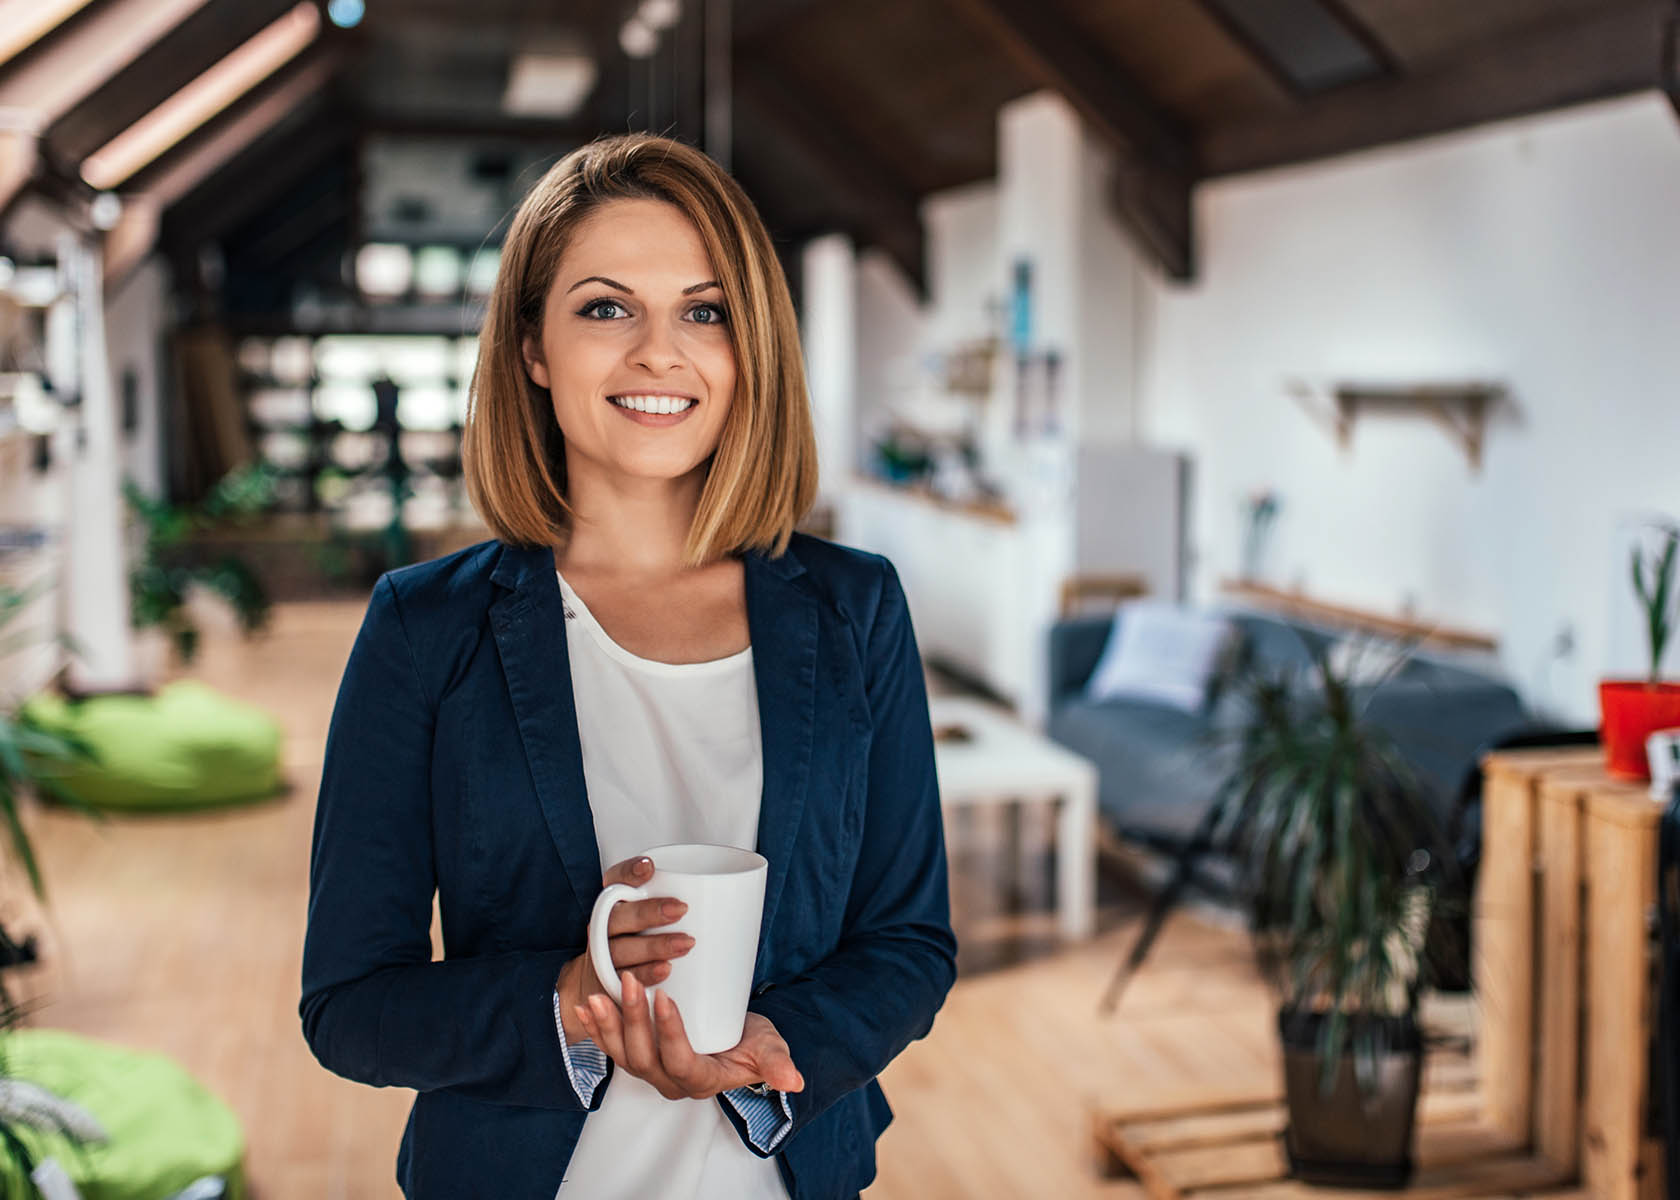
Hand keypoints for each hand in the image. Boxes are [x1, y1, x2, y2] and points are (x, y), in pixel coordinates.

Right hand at [555, 856, 691, 1041]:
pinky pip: (623, 982)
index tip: (650, 866)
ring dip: (653, 946)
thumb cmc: (643, 945)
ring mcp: (604, 959)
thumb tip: (740, 893)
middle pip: (617, 916)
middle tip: (680, 909)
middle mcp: (605, 929)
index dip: (628, 872)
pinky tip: (666, 971)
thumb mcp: (657, 919)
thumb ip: (684, 904)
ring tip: (685, 944)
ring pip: (620, 949)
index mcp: (616, 905)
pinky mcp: (609, 986)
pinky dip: (645, 975)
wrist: (601, 988)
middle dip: (648, 911)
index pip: (614, 880)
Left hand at [576, 971, 804, 1101]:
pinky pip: (612, 1045)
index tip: (665, 997)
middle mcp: (670, 1081)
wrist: (736, 1040)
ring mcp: (651, 1069)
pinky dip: (596, 1028)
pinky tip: (585, 1005)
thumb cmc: (752, 1044)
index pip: (680, 1062)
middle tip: (630, 981)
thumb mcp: (768, 1049)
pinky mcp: (639, 1054)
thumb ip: (776, 1063)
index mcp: (701, 1081)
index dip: (670, 1033)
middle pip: (644, 1058)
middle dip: (633, 1021)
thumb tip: (794, 1080)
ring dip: (607, 1025)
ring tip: (598, 995)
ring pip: (622, 1054)